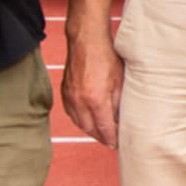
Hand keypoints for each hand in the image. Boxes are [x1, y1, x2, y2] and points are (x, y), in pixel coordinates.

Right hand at [62, 33, 124, 147]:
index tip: (118, 145)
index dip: (112, 138)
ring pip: (79, 123)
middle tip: (111, 142)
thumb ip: (119, 103)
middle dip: (101, 137)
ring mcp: (70, 97)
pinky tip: (89, 121)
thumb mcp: (120, 81)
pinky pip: (71, 113)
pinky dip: (80, 120)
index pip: (104, 128)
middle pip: (90, 129)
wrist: (86, 40)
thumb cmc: (107, 57)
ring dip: (91, 130)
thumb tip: (121, 120)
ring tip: (102, 134)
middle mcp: (79, 101)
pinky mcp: (64, 91)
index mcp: (95, 99)